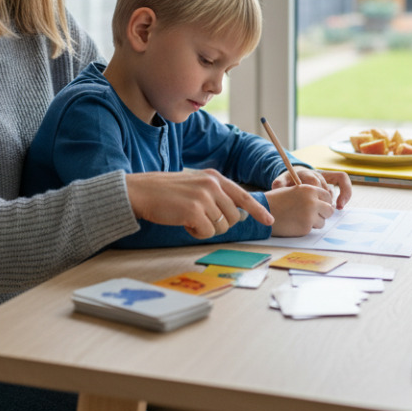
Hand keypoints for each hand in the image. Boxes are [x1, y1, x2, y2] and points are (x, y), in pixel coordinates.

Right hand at [126, 169, 274, 238]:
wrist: (142, 191)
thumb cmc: (167, 192)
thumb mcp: (196, 185)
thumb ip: (217, 194)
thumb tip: (240, 214)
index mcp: (214, 177)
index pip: (244, 196)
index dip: (258, 211)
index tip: (269, 221)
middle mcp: (212, 185)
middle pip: (234, 217)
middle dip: (221, 224)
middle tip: (201, 220)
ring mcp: (204, 197)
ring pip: (222, 226)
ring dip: (207, 229)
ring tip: (189, 219)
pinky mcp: (194, 211)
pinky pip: (208, 232)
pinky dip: (197, 233)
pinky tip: (184, 224)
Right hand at [263, 182, 334, 236]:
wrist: (263, 211)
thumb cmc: (277, 200)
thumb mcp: (295, 191)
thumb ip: (310, 195)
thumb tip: (327, 204)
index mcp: (310, 189)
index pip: (327, 196)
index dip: (324, 202)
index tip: (319, 206)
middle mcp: (312, 201)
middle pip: (329, 210)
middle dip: (323, 213)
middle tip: (314, 215)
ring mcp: (310, 215)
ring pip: (323, 221)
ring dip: (315, 222)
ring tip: (300, 218)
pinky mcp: (306, 228)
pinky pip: (312, 229)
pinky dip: (306, 228)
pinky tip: (295, 224)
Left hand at [272, 167, 351, 209]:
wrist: (293, 176)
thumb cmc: (287, 182)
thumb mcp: (281, 182)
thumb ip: (280, 184)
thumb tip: (277, 187)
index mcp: (304, 173)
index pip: (313, 181)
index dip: (316, 193)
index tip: (313, 204)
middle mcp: (316, 173)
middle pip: (324, 186)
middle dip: (324, 200)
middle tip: (322, 212)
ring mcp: (324, 177)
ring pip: (333, 188)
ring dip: (332, 200)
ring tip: (332, 210)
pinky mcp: (331, 180)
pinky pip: (343, 181)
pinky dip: (345, 192)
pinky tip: (341, 205)